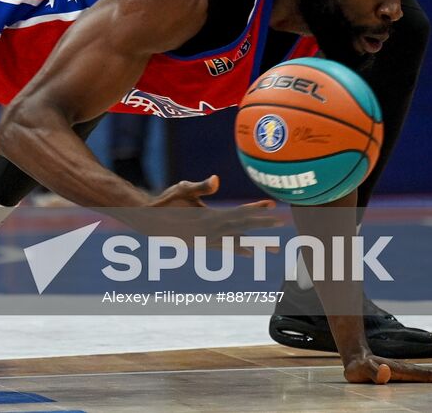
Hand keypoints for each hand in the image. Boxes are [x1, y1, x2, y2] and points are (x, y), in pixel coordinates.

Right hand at [139, 175, 280, 239]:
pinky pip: (225, 248)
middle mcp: (212, 230)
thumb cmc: (167, 201)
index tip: (271, 205)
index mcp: (210, 216)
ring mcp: (208, 240)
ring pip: (237, 241)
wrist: (150, 221)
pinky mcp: (203, 244)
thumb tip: (216, 179)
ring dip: (256, 244)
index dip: (255, 209)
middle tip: (281, 224)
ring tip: (273, 249)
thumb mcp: (183, 188)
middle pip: (243, 227)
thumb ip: (202, 186)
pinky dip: (238, 249)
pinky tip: (248, 252)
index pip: (238, 212)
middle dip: (262, 225)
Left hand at [344, 353, 431, 383]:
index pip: (427, 375)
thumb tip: (386, 373)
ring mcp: (411, 371)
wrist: (356, 357)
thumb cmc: (357, 368)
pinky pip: (431, 376)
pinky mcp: (410, 374)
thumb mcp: (360, 371)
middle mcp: (410, 370)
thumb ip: (372, 372)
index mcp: (402, 371)